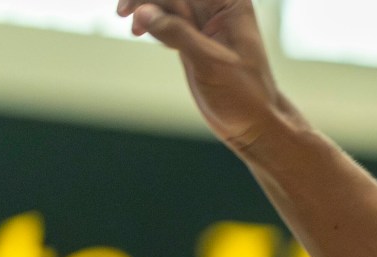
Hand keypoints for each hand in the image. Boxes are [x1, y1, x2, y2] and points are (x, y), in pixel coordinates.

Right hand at [117, 0, 294, 151]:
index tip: (133, 8)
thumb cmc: (244, 95)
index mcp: (230, 4)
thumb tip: (143, 11)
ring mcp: (203, 24)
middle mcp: (217, 9)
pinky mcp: (192, 39)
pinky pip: (164, 20)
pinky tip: (139, 31)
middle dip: (145, 0)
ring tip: (134, 28)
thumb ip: (178, 33)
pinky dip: (149, 22)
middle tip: (123, 14)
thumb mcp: (211, 63)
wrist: (253, 124)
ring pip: (164, 4)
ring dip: (143, 9)